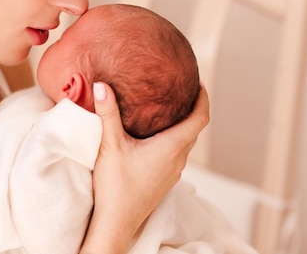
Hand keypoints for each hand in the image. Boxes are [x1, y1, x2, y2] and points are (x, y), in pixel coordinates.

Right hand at [80, 83, 209, 253]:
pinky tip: (156, 137)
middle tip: (182, 90)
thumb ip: (108, 114)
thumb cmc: (115, 186)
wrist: (115, 224)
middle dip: (193, 109)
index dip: (203, 98)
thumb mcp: (110, 145)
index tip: (198, 83)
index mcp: (172, 147)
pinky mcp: (164, 181)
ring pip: (186, 144)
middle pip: (195, 130)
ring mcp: (173, 173)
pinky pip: (177, 155)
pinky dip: (174, 140)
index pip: (200, 118)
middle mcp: (178, 160)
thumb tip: (102, 85)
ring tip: (169, 109)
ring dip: (183, 126)